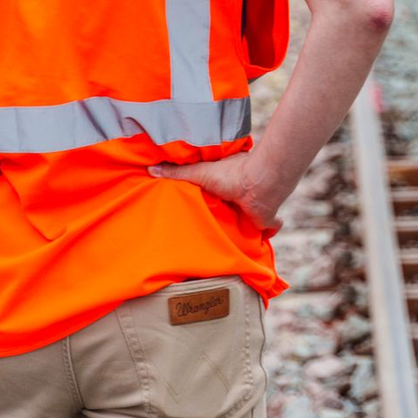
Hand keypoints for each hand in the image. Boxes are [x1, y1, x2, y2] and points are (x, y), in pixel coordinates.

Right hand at [149, 154, 282, 235]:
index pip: (219, 194)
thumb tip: (150, 169)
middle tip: (210, 233)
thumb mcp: (199, 172)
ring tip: (225, 246)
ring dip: (241, 230)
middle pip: (233, 210)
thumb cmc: (231, 174)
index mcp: (228, 183)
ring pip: (247, 222)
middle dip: (226, 218)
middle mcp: (242, 197)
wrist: (258, 185)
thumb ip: (177, 173)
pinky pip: (267, 231)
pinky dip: (264, 236)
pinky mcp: (264, 222)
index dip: (213, 200)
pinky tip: (253, 248)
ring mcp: (254, 210)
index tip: (204, 208)